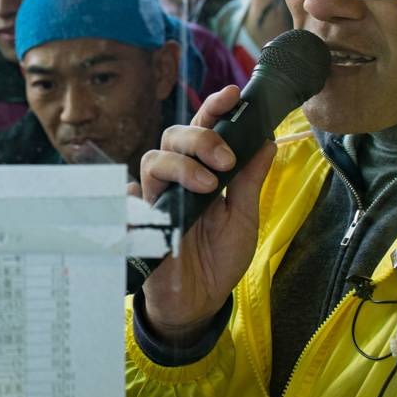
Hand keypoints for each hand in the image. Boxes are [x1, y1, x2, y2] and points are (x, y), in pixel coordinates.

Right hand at [136, 85, 275, 344]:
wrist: (200, 302)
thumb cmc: (219, 258)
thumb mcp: (244, 217)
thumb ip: (250, 179)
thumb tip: (266, 138)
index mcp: (203, 172)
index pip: (204, 129)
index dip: (214, 108)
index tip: (233, 94)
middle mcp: (177, 178)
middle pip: (173, 136)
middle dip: (201, 137)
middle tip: (226, 159)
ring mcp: (156, 197)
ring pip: (154, 159)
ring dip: (183, 164)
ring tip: (209, 185)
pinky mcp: (140, 220)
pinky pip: (130, 197)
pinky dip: (144, 195)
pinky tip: (163, 206)